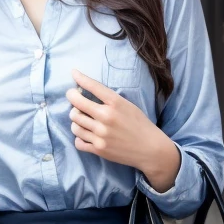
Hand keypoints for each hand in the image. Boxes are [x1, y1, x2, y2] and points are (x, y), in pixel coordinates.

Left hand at [66, 68, 180, 192]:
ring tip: (82, 119)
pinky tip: (86, 135)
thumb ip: (109, 100)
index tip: (74, 73)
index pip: (92, 86)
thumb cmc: (140, 125)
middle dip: (72, 98)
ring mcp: (101, 135)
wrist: (150, 149)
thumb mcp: (128, 106)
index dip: (80, 78)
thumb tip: (87, 92)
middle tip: (74, 99)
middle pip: (76, 105)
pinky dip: (79, 138)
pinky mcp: (99, 149)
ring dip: (76, 120)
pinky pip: (78, 142)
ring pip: (74, 124)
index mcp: (115, 104)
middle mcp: (106, 118)